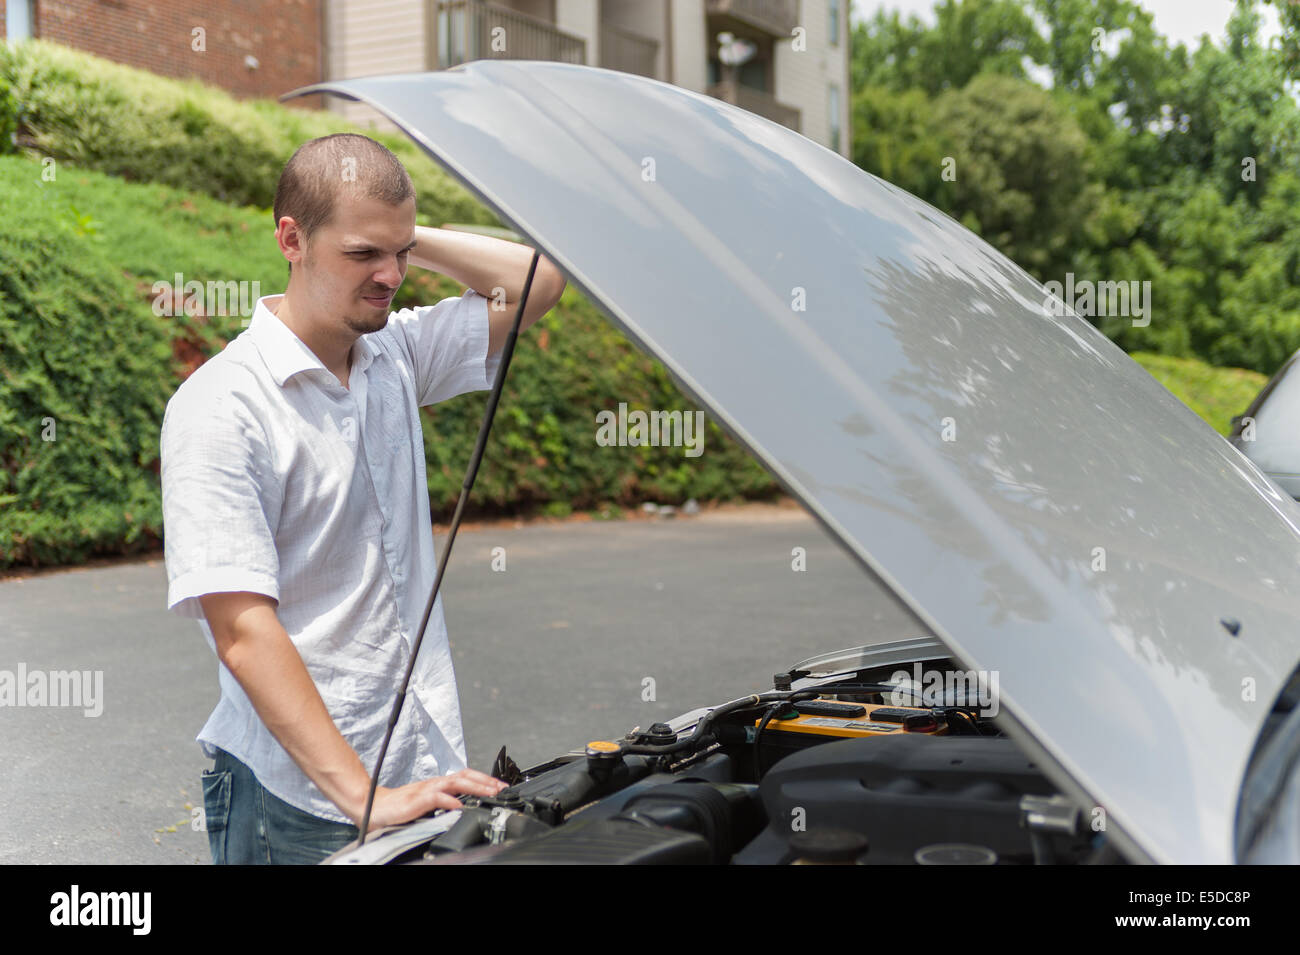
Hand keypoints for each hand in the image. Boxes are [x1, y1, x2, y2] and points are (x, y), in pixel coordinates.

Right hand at [358, 769, 507, 830]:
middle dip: (485, 781)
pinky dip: (448, 800)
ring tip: (489, 792)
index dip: (483, 780)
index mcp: (437, 785)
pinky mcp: (416, 800)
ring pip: (454, 783)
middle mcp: (434, 784)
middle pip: (464, 776)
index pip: (464, 777)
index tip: (500, 786)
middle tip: (501, 788)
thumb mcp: (426, 805)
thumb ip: (443, 803)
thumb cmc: (399, 807)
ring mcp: (425, 790)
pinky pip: (435, 798)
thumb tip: (464, 808)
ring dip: (474, 786)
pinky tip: (459, 805)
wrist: (373, 807)